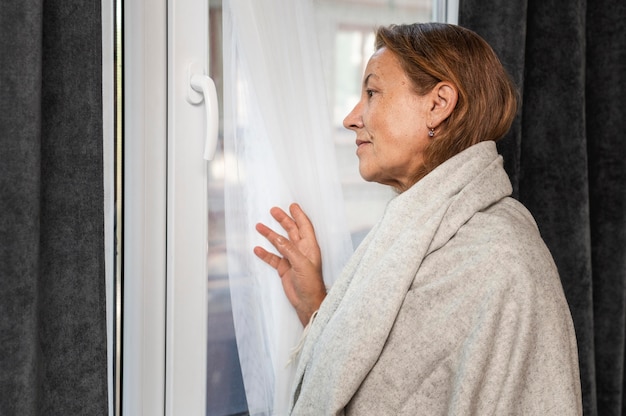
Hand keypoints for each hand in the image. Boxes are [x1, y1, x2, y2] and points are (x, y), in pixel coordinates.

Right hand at [254, 203, 325, 325]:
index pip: (304, 226)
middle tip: (273, 210)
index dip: (299, 215)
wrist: (307, 302)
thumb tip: (278, 239)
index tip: (292, 205)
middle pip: (291, 231)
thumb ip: (289, 250)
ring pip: (279, 243)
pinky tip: (257, 249)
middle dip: (283, 220)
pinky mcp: (284, 269)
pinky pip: (273, 258)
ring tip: (259, 226)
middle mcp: (301, 251)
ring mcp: (292, 259)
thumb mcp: (301, 264)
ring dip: (270, 234)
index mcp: (310, 247)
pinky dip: (265, 253)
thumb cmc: (311, 284)